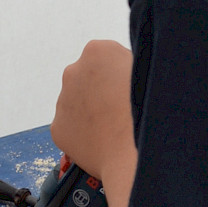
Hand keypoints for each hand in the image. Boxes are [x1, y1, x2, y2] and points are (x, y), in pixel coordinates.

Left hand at [52, 40, 137, 206]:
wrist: (135, 155)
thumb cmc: (150, 112)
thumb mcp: (148, 71)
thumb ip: (129, 64)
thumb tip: (124, 71)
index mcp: (97, 51)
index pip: (106, 57)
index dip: (121, 73)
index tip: (131, 88)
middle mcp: (73, 71)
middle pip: (88, 78)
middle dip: (101, 90)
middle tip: (122, 110)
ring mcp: (62, 100)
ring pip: (77, 103)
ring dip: (91, 112)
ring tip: (114, 129)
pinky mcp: (57, 127)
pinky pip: (71, 128)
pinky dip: (84, 134)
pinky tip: (103, 142)